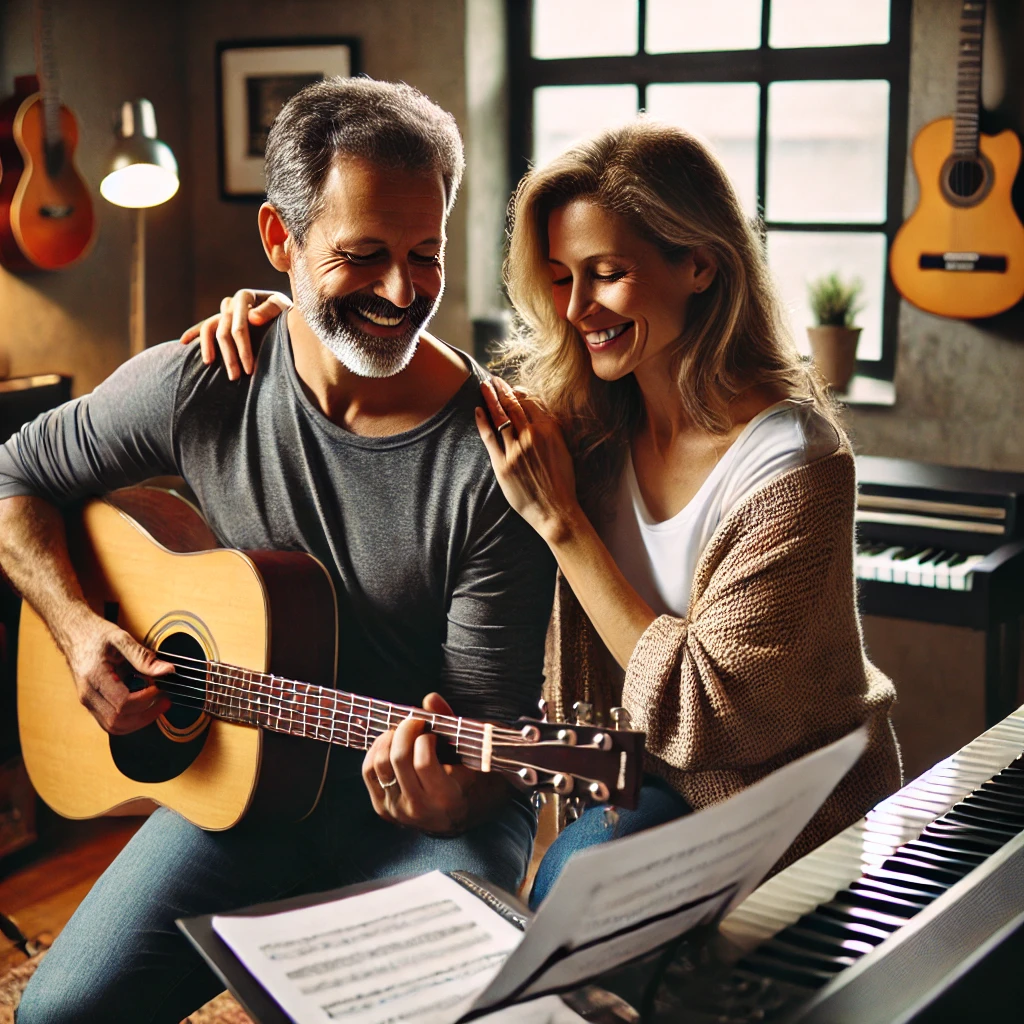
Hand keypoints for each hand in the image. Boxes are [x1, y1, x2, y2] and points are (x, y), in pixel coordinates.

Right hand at [62, 609, 174, 734]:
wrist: (74, 634)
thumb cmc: (95, 635)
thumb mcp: (120, 638)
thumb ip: (143, 656)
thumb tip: (167, 670)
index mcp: (94, 677)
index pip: (122, 703)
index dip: (145, 700)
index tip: (159, 688)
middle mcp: (87, 694)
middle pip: (118, 721)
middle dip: (146, 714)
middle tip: (164, 701)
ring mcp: (88, 701)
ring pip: (113, 727)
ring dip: (139, 721)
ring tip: (157, 706)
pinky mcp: (92, 704)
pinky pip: (110, 721)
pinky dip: (130, 719)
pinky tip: (144, 706)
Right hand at [179, 289, 291, 379]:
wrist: (286, 311)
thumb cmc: (288, 311)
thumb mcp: (285, 308)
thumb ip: (270, 310)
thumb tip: (252, 317)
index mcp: (245, 297)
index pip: (239, 326)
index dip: (243, 349)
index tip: (249, 369)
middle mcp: (231, 302)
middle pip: (223, 331)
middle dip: (229, 356)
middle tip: (235, 377)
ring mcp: (224, 310)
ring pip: (210, 328)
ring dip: (208, 348)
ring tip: (209, 364)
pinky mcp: (222, 318)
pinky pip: (205, 326)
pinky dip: (194, 333)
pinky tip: (183, 342)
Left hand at [362, 692, 474, 833]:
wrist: (463, 813)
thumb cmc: (474, 778)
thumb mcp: (471, 753)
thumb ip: (451, 724)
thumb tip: (430, 699)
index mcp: (447, 798)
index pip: (423, 763)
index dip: (425, 738)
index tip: (432, 732)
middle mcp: (420, 809)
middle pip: (398, 759)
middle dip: (405, 730)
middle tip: (415, 721)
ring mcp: (398, 811)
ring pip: (380, 764)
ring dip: (389, 739)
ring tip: (403, 732)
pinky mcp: (383, 809)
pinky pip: (369, 772)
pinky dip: (376, 750)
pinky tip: (390, 742)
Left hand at [475, 376, 580, 543]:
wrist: (555, 509)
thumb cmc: (561, 482)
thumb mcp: (562, 449)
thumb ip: (550, 430)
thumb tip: (537, 415)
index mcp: (549, 430)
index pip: (529, 403)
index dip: (517, 392)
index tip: (509, 388)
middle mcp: (532, 435)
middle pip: (512, 405)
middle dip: (501, 389)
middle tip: (492, 380)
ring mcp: (516, 449)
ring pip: (500, 416)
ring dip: (490, 399)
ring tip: (484, 387)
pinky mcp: (503, 464)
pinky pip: (489, 437)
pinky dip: (482, 421)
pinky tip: (477, 410)